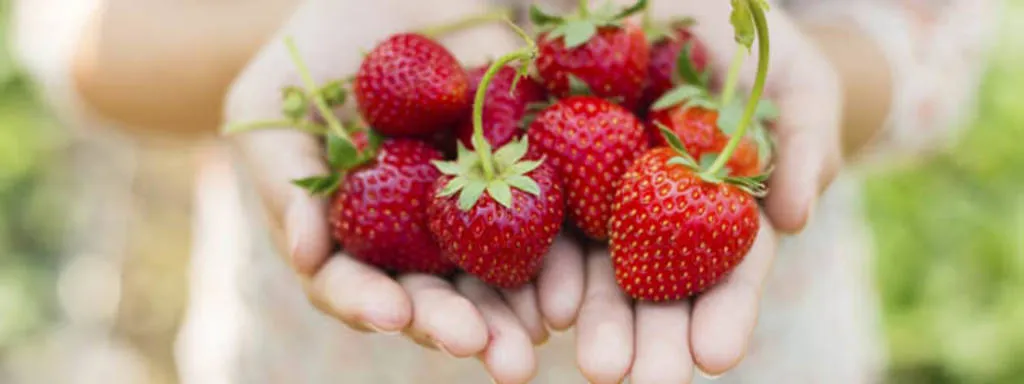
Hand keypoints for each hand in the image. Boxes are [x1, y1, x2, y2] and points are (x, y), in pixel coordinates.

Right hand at [223, 1, 586, 382]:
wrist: (385, 3)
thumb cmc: (310, 57)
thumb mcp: (270, 110)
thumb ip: (280, 181)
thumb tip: (307, 253)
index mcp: (350, 233)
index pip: (354, 284)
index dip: (368, 303)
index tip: (391, 313)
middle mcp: (409, 237)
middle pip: (430, 296)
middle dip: (457, 327)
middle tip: (492, 356)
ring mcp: (466, 213)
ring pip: (489, 278)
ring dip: (513, 316)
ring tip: (538, 335)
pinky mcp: (519, 179)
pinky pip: (539, 224)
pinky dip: (553, 261)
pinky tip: (569, 290)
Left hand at [570, 2, 843, 381]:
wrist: (684, 14)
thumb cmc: (759, 53)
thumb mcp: (798, 86)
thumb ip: (805, 144)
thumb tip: (797, 218)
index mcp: (726, 212)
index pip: (731, 273)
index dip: (725, 314)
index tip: (717, 357)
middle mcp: (665, 218)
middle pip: (660, 289)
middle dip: (654, 340)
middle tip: (644, 382)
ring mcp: (608, 198)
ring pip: (600, 269)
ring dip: (599, 322)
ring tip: (598, 368)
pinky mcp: (559, 169)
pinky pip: (547, 218)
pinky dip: (546, 266)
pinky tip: (544, 307)